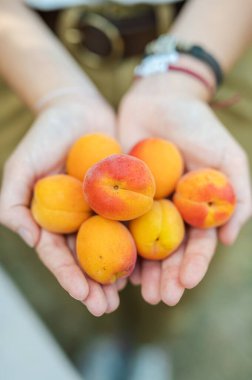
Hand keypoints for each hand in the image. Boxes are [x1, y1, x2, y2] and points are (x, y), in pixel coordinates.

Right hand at [0, 96, 123, 315]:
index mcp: (54, 219)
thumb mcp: (23, 163)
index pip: (58, 254)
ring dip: (119, 272)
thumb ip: (14, 199)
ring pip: (112, 247)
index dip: (68, 276)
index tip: (83, 296)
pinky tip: (149, 262)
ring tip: (131, 295)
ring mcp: (103, 211)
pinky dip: (140, 243)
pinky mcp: (125, 197)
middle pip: (87, 258)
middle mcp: (79, 220)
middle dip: (94, 285)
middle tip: (105, 308)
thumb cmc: (47, 135)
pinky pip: (133, 223)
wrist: (79, 110)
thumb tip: (23, 234)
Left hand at [118, 73, 251, 305]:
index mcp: (196, 208)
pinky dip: (118, 243)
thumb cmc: (198, 125)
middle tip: (159, 300)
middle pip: (169, 251)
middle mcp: (171, 212)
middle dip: (166, 276)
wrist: (161, 98)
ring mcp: (144, 205)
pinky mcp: (120, 194)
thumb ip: (237, 195)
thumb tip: (230, 238)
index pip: (197, 243)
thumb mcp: (227, 157)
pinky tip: (115, 263)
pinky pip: (118, 223)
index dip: (194, 264)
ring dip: (142, 270)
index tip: (187, 283)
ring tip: (138, 292)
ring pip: (142, 243)